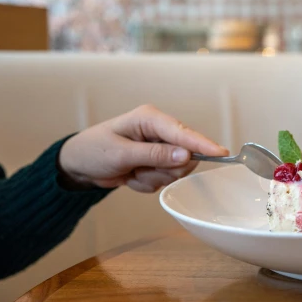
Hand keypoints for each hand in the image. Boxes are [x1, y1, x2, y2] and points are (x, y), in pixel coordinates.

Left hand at [58, 105, 227, 192]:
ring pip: (175, 170)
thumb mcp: (121, 154)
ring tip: (131, 171)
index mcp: (150, 118)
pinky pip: (165, 179)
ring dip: (152, 177)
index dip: (202, 144)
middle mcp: (159, 130)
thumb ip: (154, 155)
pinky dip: (147, 183)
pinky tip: (131, 175)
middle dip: (163, 169)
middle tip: (139, 169)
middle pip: (184, 155)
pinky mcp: (158, 161)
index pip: (182, 133)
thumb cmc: (94, 150)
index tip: (221, 153)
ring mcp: (160, 147)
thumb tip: (185, 156)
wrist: (79, 164)